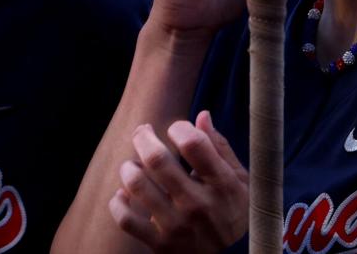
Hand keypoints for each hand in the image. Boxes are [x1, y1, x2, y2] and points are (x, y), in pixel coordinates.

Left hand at [109, 111, 248, 252]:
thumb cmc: (231, 210)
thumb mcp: (238, 179)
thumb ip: (220, 147)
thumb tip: (202, 114)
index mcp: (222, 185)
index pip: (193, 143)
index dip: (179, 127)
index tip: (176, 128)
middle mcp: (199, 204)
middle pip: (157, 159)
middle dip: (143, 137)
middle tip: (141, 131)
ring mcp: (177, 226)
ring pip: (137, 185)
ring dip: (128, 167)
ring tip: (132, 163)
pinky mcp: (159, 243)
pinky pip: (126, 219)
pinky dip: (118, 202)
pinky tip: (123, 193)